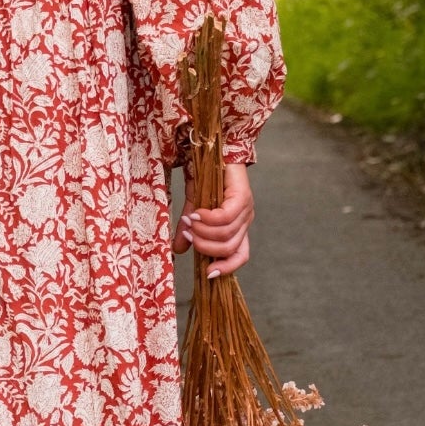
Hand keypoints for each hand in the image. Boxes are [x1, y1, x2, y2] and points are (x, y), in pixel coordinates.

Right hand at [173, 161, 254, 278]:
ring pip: (226, 234)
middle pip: (229, 248)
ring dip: (203, 232)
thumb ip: (189, 231)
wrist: (211, 151)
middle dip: (204, 246)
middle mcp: (245, 221)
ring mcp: (246, 209)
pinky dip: (208, 219)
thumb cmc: (205, 179)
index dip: (227, 268)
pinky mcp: (242, 197)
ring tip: (189, 221)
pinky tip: (196, 213)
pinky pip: (225, 217)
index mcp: (236, 228)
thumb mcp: (194, 209)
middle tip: (188, 234)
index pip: (240, 256)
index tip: (208, 274)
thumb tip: (178, 251)